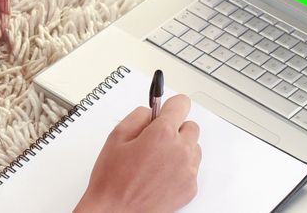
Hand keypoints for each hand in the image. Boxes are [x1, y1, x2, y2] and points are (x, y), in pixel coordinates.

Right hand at [75, 95, 201, 212]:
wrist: (116, 212)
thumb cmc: (113, 180)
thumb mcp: (117, 136)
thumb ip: (138, 116)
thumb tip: (150, 112)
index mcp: (162, 134)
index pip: (181, 104)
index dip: (170, 105)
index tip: (165, 109)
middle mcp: (180, 151)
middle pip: (190, 126)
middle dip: (174, 129)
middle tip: (155, 139)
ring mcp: (188, 171)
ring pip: (193, 147)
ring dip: (179, 148)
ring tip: (156, 160)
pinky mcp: (190, 188)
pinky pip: (191, 168)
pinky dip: (180, 168)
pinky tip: (160, 174)